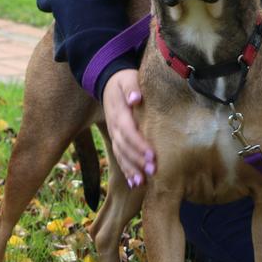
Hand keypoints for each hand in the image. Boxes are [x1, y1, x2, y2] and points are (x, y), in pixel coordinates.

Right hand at [102, 69, 154, 186]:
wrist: (108, 82)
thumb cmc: (124, 81)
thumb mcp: (128, 79)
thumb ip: (132, 88)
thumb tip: (136, 99)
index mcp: (119, 113)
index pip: (129, 131)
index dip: (139, 144)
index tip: (152, 155)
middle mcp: (114, 126)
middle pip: (125, 146)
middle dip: (137, 161)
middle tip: (153, 171)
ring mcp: (113, 134)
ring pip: (120, 154)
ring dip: (131, 169)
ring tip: (142, 182)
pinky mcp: (116, 139)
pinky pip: (119, 157)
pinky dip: (126, 170)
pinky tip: (135, 183)